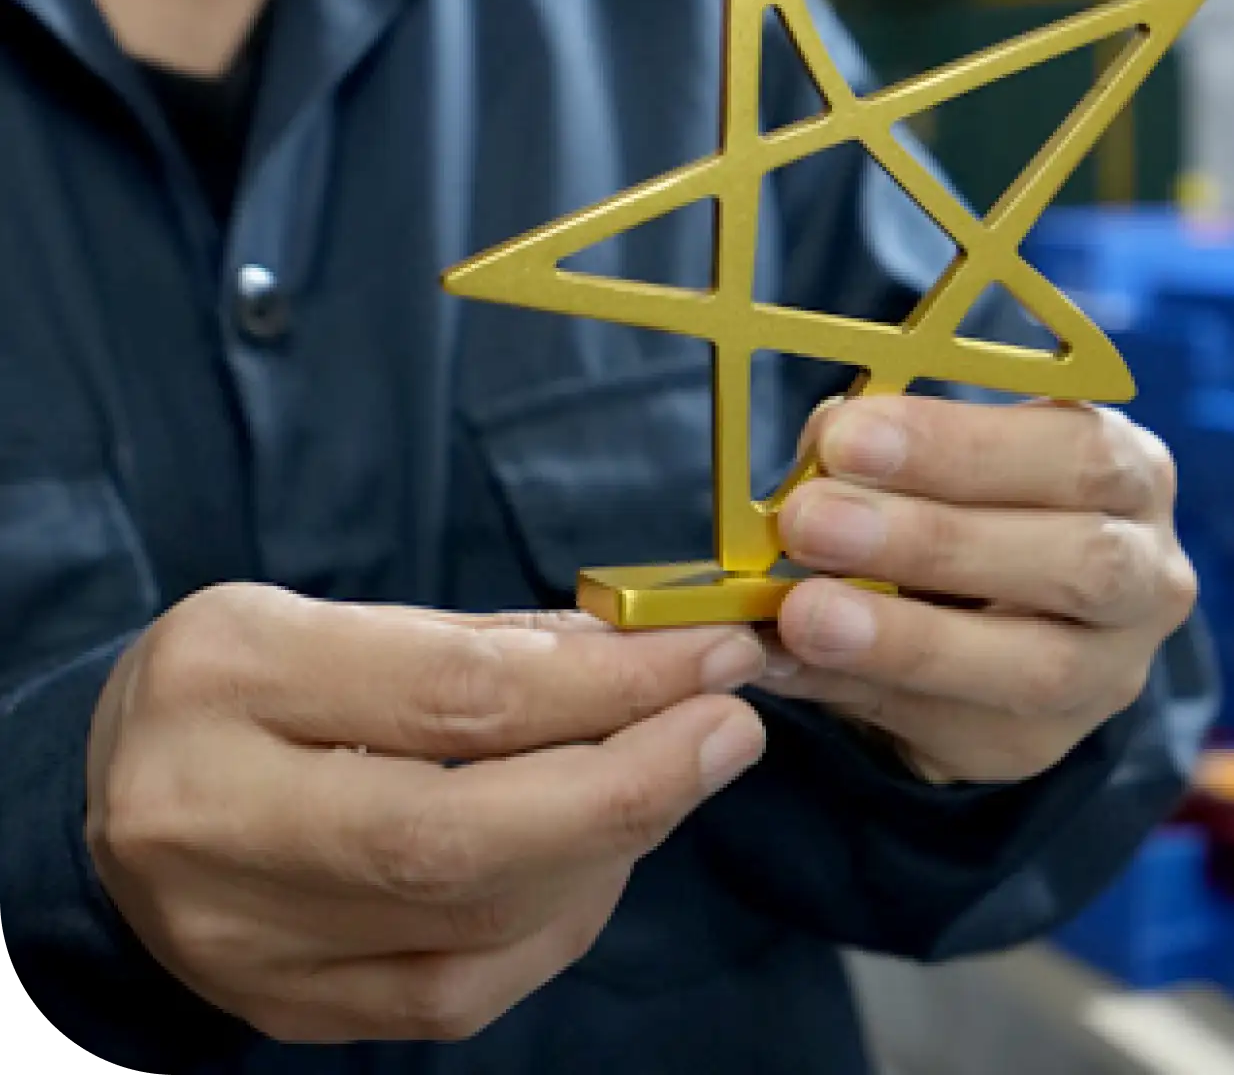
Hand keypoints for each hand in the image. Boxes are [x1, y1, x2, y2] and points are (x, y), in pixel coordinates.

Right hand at [86, 585, 765, 1043]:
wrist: (110, 793)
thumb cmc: (249, 683)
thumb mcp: (339, 617)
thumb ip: (488, 644)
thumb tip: (647, 656)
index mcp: (232, 675)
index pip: (460, 693)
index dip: (614, 680)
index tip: (718, 653)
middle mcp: (216, 816)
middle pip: (466, 836)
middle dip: (633, 784)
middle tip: (732, 728)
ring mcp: (241, 938)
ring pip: (477, 923)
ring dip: (612, 846)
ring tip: (670, 769)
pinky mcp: (283, 1008)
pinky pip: (459, 991)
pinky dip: (560, 918)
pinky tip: (601, 852)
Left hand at [769, 396, 1196, 785]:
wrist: (992, 608)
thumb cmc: (962, 494)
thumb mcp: (934, 451)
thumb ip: (884, 447)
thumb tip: (819, 448)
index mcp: (1129, 469)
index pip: (1074, 449)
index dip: (958, 446)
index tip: (847, 440)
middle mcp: (1147, 573)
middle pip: (1075, 561)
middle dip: (931, 540)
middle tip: (810, 521)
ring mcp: (1108, 670)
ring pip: (1034, 667)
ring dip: (905, 638)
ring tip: (803, 613)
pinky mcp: (1043, 743)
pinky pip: (959, 730)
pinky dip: (863, 691)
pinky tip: (787, 662)